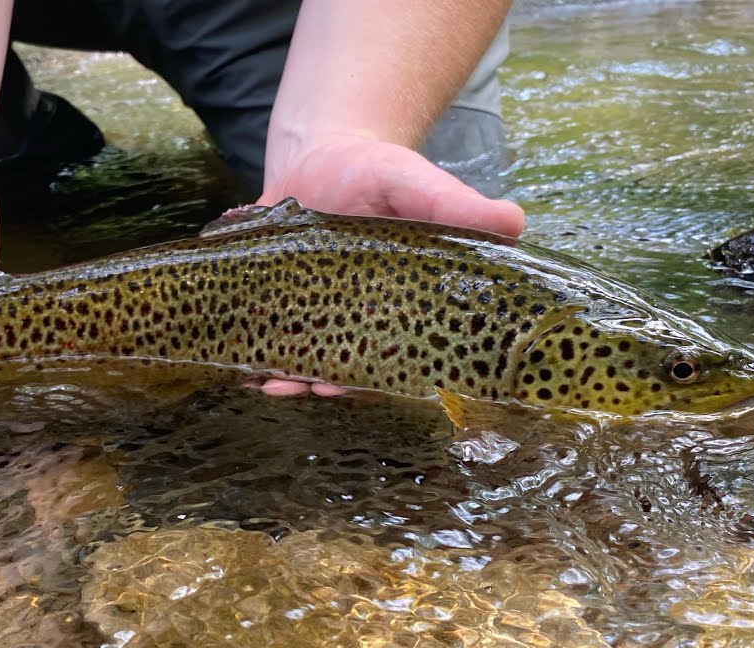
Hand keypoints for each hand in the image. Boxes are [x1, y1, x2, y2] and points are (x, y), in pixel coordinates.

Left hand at [255, 134, 524, 396]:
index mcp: (399, 304)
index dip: (380, 375)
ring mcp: (312, 310)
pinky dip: (249, 351)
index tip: (358, 382)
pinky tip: (239, 365)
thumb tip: (514, 221)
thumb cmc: (379, 172)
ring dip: (285, 376)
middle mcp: (357, 316)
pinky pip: (262, 332)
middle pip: (345, 363)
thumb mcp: (415, 183)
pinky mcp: (273, 299)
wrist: (320, 154)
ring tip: (270, 383)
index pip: (397, 354)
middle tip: (310, 387)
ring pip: (301, 356)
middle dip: (326, 381)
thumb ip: (455, 205)